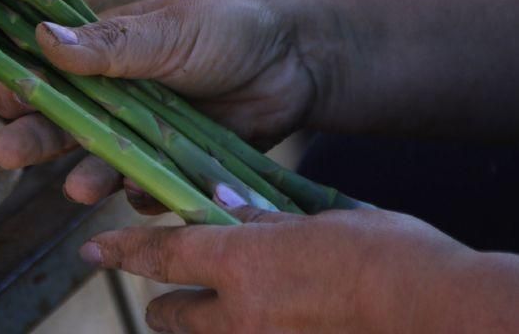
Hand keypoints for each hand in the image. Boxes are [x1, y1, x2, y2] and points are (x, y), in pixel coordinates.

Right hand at [0, 0, 324, 207]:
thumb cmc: (230, 25)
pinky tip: (146, 198)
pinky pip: (157, 185)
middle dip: (36, 139)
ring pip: (109, 160)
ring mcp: (152, 129)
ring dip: (90, 176)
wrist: (302, 55)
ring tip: (77, 191)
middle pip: (68, 122)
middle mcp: (123, 94)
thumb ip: (109, 46)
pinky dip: (151, 194)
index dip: (22, 85)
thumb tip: (41, 37)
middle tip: (3, 155)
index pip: (52, 69)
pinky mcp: (184, 159)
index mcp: (110, 51)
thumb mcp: (168, 32)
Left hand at [80, 207, 518, 333]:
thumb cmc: (382, 251)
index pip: (162, 256)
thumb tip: (222, 208)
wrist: (436, 311)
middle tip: (168, 296)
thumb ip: (263, 220)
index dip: (123, 250)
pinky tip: (274, 316)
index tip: (93, 248)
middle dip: (164, 305)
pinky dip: (245, 332)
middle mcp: (240, 313)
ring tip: (223, 309)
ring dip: (202, 325)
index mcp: (241, 262)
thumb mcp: (315, 220)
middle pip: (172, 316)